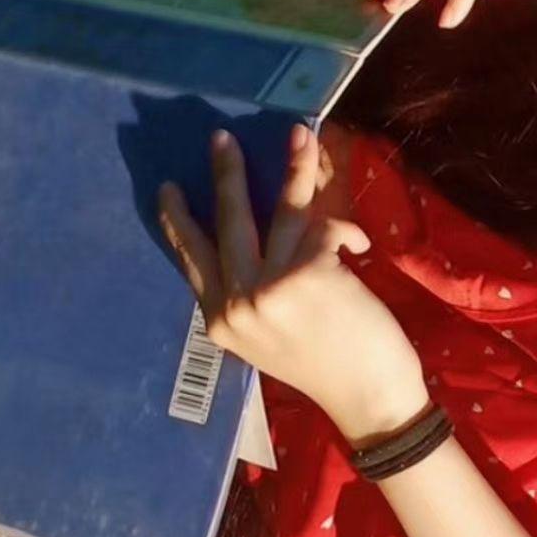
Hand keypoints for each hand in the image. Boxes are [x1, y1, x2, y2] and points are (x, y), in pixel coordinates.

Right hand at [157, 126, 430, 446]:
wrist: (368, 401)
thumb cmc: (326, 369)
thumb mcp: (270, 339)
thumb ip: (254, 297)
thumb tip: (262, 239)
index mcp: (221, 322)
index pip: (192, 260)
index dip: (179, 223)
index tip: (168, 190)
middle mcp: (236, 304)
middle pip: (226, 223)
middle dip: (225, 175)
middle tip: (220, 137)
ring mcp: (268, 288)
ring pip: (279, 210)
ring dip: (293, 167)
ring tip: (298, 135)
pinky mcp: (307, 274)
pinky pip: (323, 227)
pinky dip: (344, 230)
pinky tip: (357, 244)